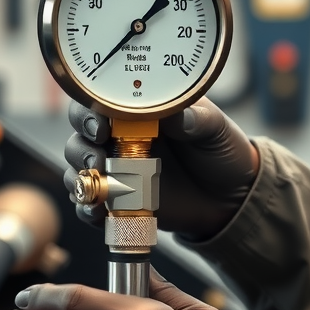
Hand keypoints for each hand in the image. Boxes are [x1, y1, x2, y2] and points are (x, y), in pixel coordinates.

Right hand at [64, 98, 259, 239]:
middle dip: (82, 141)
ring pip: (77, 164)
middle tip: (100, 153)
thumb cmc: (222, 153)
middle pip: (81, 129)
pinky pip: (88, 201)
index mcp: (142, 110)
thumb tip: (179, 115)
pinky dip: (86, 206)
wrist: (232, 198)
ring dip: (79, 171)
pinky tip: (98, 210)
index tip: (101, 124)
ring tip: (101, 180)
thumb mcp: (217, 130)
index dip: (92, 107)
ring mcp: (117, 166)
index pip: (103, 98)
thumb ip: (199, 119)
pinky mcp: (118, 198)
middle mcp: (122, 134)